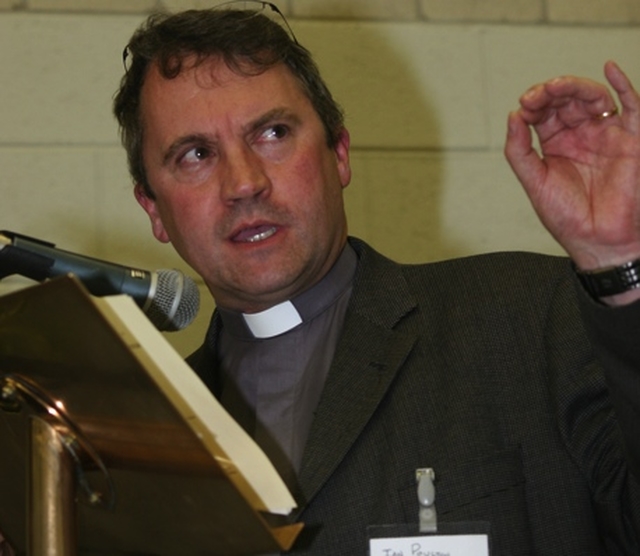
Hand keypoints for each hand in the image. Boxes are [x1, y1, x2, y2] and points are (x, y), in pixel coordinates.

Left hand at [504, 61, 639, 304]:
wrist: (598, 240)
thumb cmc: (567, 216)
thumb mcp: (534, 182)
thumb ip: (519, 151)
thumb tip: (512, 116)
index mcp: (557, 143)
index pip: (544, 112)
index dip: (533, 104)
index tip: (523, 108)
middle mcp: (581, 135)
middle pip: (567, 100)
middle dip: (550, 92)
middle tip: (537, 96)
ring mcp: (606, 134)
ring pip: (592, 97)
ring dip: (574, 87)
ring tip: (555, 88)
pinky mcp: (631, 138)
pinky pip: (632, 105)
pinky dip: (622, 84)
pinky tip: (609, 68)